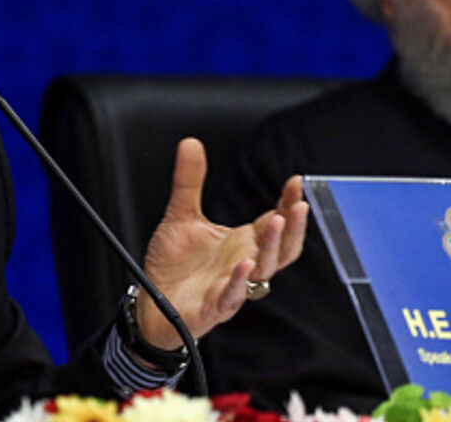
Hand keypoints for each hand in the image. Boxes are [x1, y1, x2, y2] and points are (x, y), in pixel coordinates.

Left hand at [135, 138, 306, 349]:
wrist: (151, 302)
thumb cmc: (174, 264)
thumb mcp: (181, 216)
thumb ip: (189, 181)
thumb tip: (191, 143)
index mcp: (242, 242)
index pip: (274, 221)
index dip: (288, 203)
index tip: (296, 181)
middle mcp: (244, 264)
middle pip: (281, 248)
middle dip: (292, 226)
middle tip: (298, 204)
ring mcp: (232, 286)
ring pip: (263, 270)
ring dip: (271, 247)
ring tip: (274, 222)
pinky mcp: (214, 306)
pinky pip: (233, 296)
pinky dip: (240, 282)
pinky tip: (243, 265)